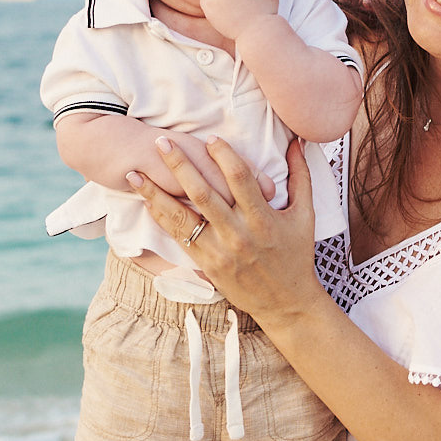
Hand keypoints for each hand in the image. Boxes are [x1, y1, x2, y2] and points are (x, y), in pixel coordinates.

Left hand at [127, 133, 321, 324]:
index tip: (210, 138)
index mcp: (263, 219)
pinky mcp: (206, 264)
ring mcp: (219, 251)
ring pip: (182, 216)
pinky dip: (162, 218)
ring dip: (156, 193)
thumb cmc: (296, 256)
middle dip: (180, 164)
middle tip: (161, 141)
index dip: (223, 155)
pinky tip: (147, 202)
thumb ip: (301, 176)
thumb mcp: (306, 215)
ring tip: (135, 174)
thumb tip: (298, 141)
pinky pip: (179, 237)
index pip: (238, 178)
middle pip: (203, 192)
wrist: (286, 303)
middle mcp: (238, 234)